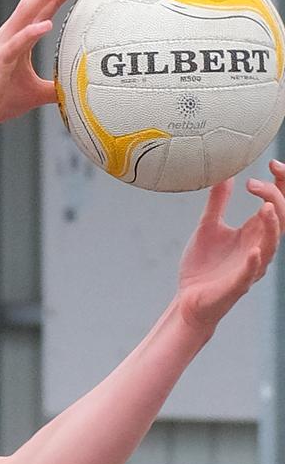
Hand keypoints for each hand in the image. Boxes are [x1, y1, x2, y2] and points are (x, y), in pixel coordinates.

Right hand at [0, 0, 65, 130]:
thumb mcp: (33, 95)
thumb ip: (54, 89)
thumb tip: (74, 93)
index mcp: (19, 41)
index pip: (43, 12)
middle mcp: (10, 37)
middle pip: (35, 6)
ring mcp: (3, 46)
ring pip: (26, 16)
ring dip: (43, 1)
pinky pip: (17, 43)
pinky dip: (31, 32)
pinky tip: (47, 25)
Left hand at [177, 162, 284, 330]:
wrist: (188, 299)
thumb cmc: (203, 265)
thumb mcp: (208, 227)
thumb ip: (217, 203)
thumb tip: (225, 174)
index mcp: (254, 232)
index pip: (278, 204)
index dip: (282, 183)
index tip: (273, 164)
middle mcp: (259, 246)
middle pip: (281, 218)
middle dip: (276, 197)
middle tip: (256, 182)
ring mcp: (251, 266)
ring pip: (272, 244)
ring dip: (271, 225)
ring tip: (264, 207)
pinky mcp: (238, 284)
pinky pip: (252, 272)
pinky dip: (255, 261)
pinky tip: (254, 250)